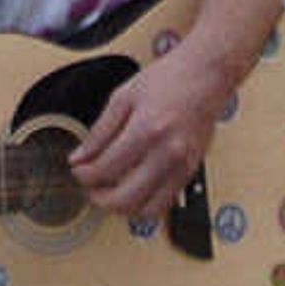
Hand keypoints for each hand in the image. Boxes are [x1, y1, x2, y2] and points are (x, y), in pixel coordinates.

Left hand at [67, 39, 233, 221]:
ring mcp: (182, 165)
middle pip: (125, 199)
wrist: (206, 75)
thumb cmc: (169, 79)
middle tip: (90, 188)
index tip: (78, 170)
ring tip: (111, 191)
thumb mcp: (123, 97)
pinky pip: (166, 203)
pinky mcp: (191, 171)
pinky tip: (134, 187)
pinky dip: (145, 203)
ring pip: (147, 210)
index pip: (105, 169)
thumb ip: (99, 131)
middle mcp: (167, 152)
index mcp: (147, 129)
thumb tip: (79, 158)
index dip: (84, 175)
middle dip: (99, 199)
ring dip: (123, 208)